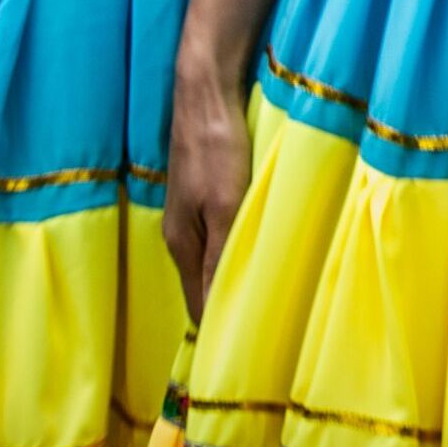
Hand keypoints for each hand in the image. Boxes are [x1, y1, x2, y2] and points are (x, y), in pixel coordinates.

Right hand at [164, 68, 249, 312]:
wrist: (206, 92)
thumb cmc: (216, 147)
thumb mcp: (224, 206)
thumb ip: (219, 258)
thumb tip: (213, 314)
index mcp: (181, 244)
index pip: (197, 304)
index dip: (218, 329)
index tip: (245, 354)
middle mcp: (181, 234)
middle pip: (203, 285)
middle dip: (227, 308)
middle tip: (265, 333)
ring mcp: (192, 213)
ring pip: (213, 260)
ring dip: (233, 279)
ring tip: (266, 302)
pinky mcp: (206, 194)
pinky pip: (220, 236)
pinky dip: (236, 251)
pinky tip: (258, 253)